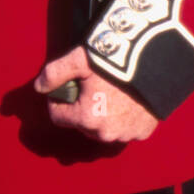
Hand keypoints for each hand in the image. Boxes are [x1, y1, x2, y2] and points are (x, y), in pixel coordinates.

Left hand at [34, 46, 158, 143]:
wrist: (155, 61)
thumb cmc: (114, 59)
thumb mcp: (79, 59)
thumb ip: (54, 73)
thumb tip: (38, 86)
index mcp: (85, 117)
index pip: (58, 116)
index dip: (59, 100)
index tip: (68, 86)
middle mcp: (104, 133)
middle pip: (81, 124)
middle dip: (82, 108)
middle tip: (93, 86)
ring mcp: (125, 134)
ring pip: (103, 128)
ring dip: (103, 115)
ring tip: (111, 92)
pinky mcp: (143, 132)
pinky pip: (126, 129)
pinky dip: (124, 118)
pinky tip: (128, 100)